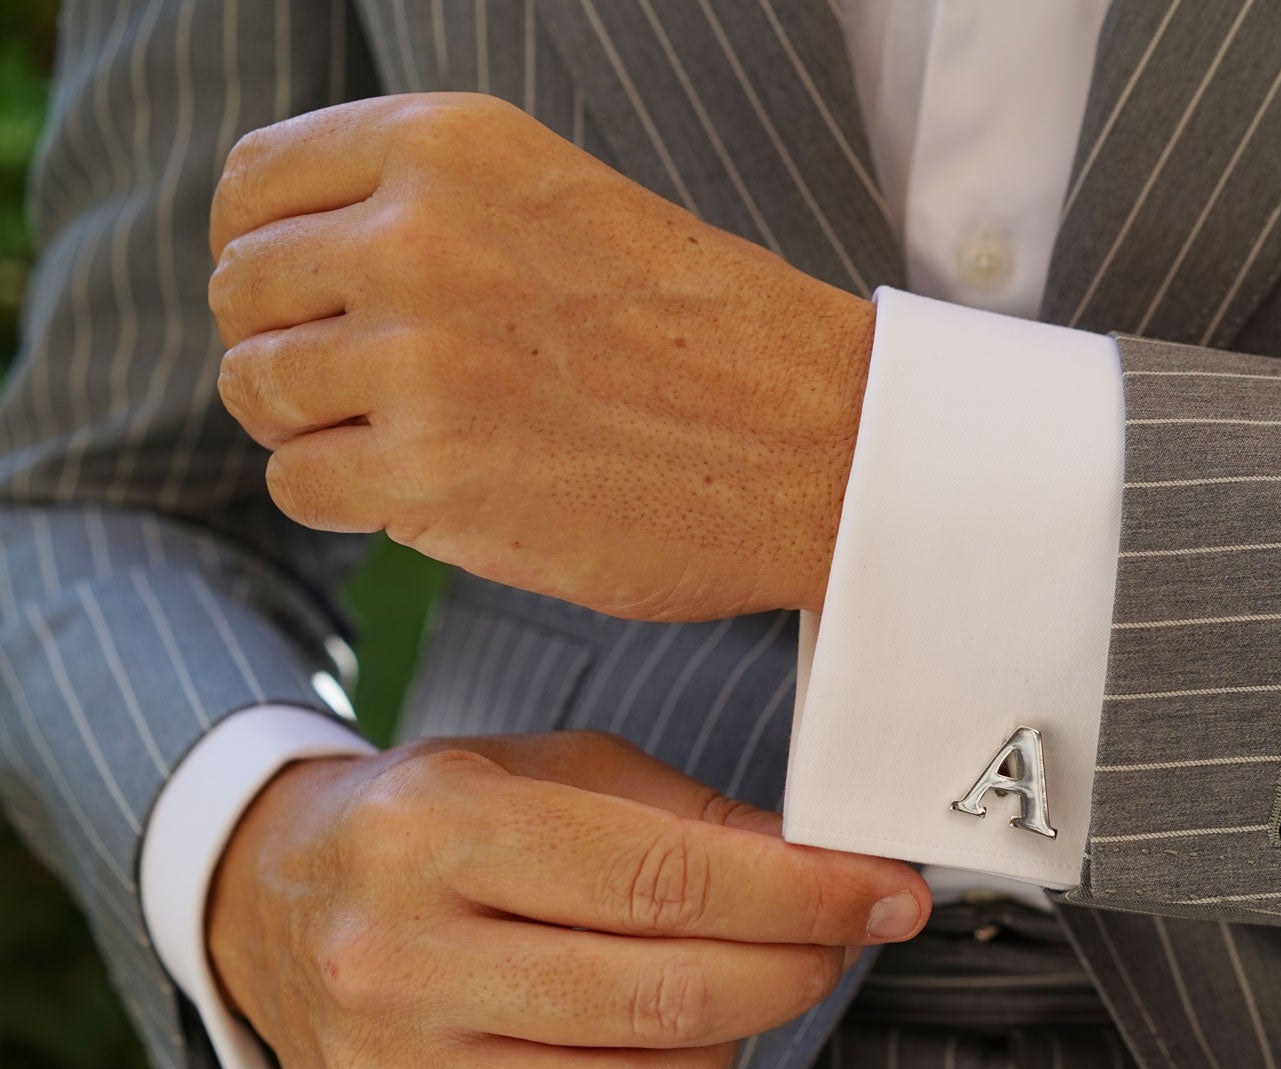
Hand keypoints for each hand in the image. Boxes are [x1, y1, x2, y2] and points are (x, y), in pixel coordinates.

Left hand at [207, 93, 874, 621]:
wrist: (824, 444)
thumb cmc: (709, 339)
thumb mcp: (562, 203)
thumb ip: (428, 211)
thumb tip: (290, 271)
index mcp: (451, 144)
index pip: (256, 185)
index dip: (265, 252)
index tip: (309, 301)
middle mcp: (419, 234)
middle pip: (243, 293)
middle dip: (289, 345)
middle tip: (373, 388)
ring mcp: (419, 358)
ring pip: (259, 392)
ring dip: (317, 427)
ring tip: (412, 440)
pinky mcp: (431, 475)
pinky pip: (298, 484)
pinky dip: (348, 498)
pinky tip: (430, 490)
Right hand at [207, 731, 928, 1068]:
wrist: (269, 901)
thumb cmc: (433, 821)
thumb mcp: (548, 767)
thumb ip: (685, 817)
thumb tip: (824, 870)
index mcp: (435, 829)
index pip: (666, 880)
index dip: (805, 894)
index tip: (887, 893)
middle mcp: (394, 957)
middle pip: (661, 998)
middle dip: (792, 971)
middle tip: (842, 941)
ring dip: (729, 1045)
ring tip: (742, 991)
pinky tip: (652, 1050)